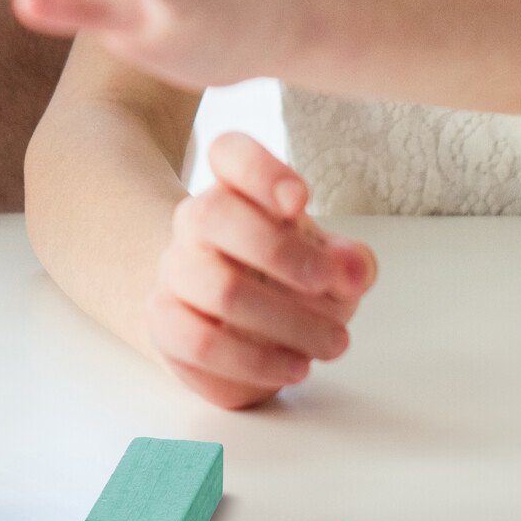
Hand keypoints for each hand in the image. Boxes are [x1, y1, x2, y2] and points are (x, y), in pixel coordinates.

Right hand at [147, 134, 376, 408]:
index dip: (261, 170)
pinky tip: (295, 367)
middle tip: (329, 284)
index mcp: (236, 188)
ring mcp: (174, 270)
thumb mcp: (328, 263)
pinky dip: (256, 361)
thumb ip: (349, 261)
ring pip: (219, 288)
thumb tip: (355, 270)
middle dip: (283, 253)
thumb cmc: (286, 280)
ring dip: (288, 322)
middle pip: (215, 214)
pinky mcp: (165, 322)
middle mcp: (196, 220)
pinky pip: (202, 343)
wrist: (228, 324)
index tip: (300, 200)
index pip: (229, 153)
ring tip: (333, 342)